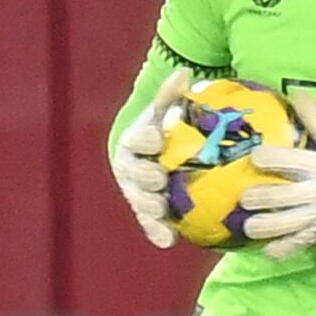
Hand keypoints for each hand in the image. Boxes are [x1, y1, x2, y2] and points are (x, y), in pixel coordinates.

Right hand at [109, 65, 193, 248]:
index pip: (137, 139)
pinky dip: (157, 232)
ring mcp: (136, 191)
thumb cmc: (167, 130)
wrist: (158, 157)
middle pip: (134, 173)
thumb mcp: (168, 112)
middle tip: (159, 178)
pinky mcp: (146, 212)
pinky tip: (169, 242)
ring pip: (139, 200)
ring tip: (160, 211)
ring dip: (148, 207)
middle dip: (144, 176)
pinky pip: (150, 223)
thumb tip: (184, 73)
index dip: (145, 139)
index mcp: (135, 142)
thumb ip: (173, 96)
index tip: (157, 139)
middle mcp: (131, 168)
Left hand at [240, 91, 315, 258]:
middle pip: (284, 197)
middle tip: (244, 198)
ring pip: (289, 224)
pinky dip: (283, 249)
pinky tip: (267, 250)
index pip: (292, 161)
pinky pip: (300, 244)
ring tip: (248, 227)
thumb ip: (314, 117)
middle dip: (261, 199)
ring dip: (266, 227)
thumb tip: (295, 91)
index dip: (271, 159)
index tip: (255, 157)